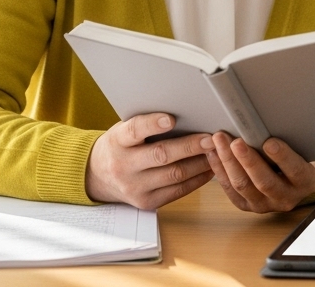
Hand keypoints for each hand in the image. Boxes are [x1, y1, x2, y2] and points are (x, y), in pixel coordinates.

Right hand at [85, 113, 212, 208]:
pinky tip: (209, 169)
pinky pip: (177, 191)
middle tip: (210, 138)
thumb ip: (146, 124)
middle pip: (161, 155)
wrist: (98, 176)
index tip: (171, 118)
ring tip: (216, 152)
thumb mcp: (123, 131)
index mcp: (117, 142)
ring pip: (174, 175)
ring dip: (199, 163)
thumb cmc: (120, 146)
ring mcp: (135, 187)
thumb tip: (185, 112)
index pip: (134, 130)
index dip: (152, 124)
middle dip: (190, 146)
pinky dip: (197, 179)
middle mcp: (124, 166)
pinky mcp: (146, 202)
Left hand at [202, 132, 314, 212]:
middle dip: (248, 160)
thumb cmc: (298, 153)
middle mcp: (287, 198)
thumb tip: (272, 119)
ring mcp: (266, 205)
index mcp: (306, 182)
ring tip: (219, 141)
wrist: (292, 177)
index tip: (269, 142)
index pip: (295, 170)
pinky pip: (230, 189)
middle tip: (236, 141)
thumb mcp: (303, 147)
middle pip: (265, 182)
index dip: (282, 157)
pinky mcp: (247, 205)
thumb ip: (292, 140)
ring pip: (243, 186)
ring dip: (229, 162)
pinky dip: (220, 170)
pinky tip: (213, 152)